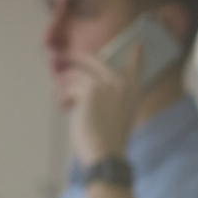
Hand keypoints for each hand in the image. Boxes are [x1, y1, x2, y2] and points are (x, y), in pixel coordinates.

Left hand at [63, 42, 141, 165]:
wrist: (106, 152)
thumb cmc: (109, 140)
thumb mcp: (117, 117)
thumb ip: (108, 99)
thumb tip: (83, 83)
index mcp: (133, 92)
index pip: (136, 67)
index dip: (136, 56)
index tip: (138, 45)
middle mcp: (122, 84)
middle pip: (94, 60)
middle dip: (75, 57)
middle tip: (59, 54)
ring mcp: (106, 84)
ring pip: (74, 75)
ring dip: (63, 87)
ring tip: (62, 101)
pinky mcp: (90, 90)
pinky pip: (68, 86)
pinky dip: (62, 97)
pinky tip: (63, 107)